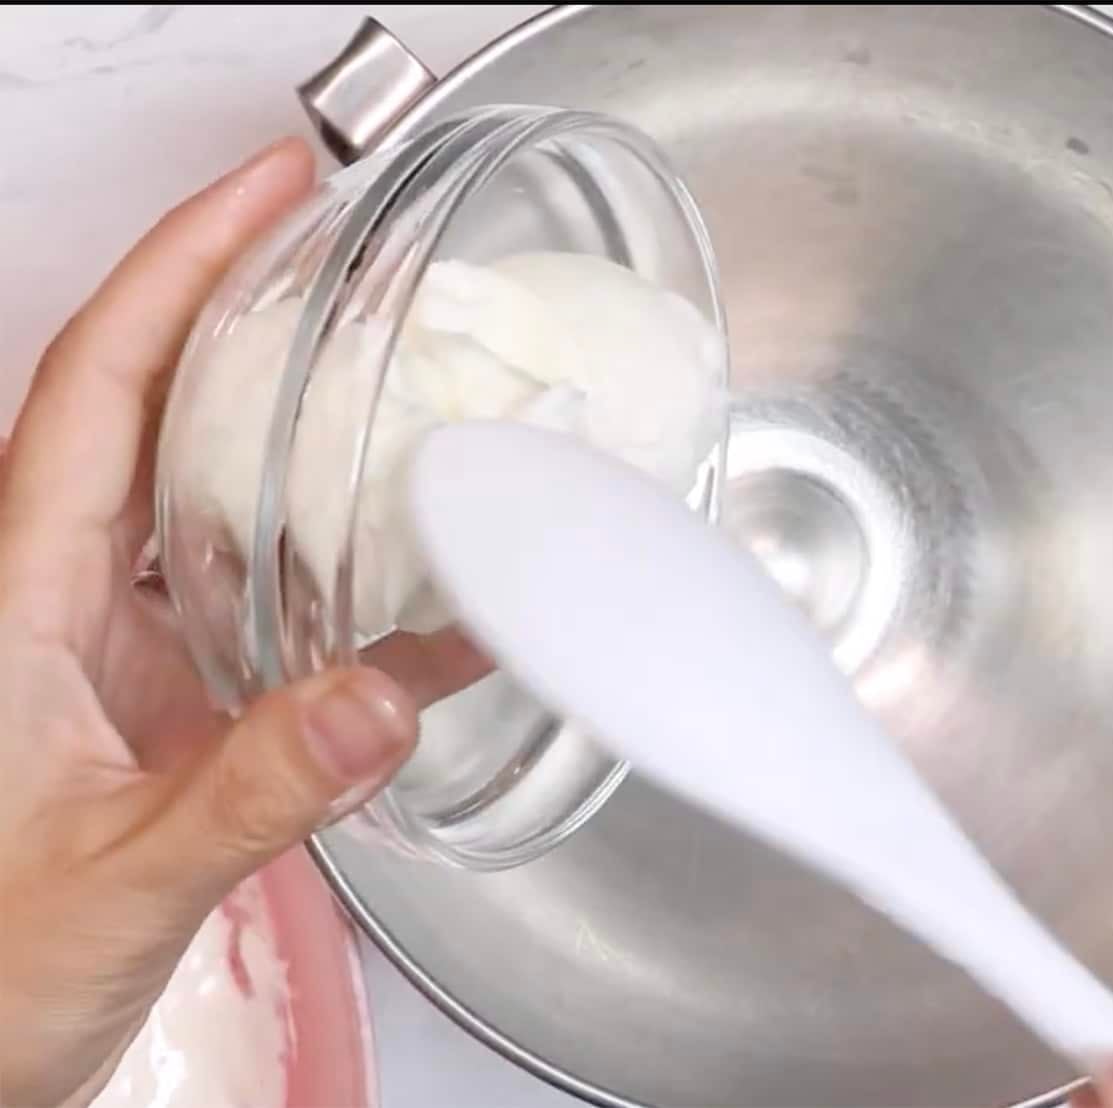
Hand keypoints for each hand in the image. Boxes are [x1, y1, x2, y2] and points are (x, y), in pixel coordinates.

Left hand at [0, 139, 485, 1106]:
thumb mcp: (116, 881)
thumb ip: (252, 792)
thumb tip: (374, 702)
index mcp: (26, 598)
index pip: (99, 383)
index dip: (180, 269)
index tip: (264, 196)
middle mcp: (72, 597)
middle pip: (157, 402)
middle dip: (245, 309)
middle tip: (342, 254)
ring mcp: (125, 643)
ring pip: (214, 493)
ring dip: (298, 432)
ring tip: (392, 387)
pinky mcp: (174, 694)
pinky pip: (269, 608)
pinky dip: (354, 594)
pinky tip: (431, 608)